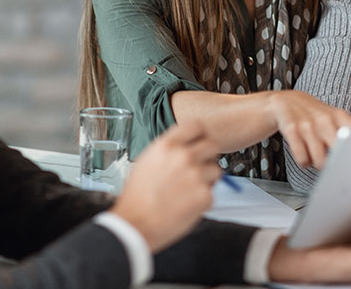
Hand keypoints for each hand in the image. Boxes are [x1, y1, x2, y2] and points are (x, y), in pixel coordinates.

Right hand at [110, 121, 221, 251]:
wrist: (135, 224)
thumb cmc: (137, 196)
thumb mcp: (146, 161)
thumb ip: (168, 151)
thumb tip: (185, 147)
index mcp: (167, 145)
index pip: (197, 126)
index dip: (200, 136)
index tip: (199, 144)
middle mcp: (183, 156)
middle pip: (212, 145)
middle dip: (208, 157)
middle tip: (199, 169)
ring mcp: (196, 176)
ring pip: (216, 170)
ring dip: (207, 180)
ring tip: (188, 192)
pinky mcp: (204, 196)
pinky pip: (212, 194)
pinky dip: (203, 200)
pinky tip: (185, 205)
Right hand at [266, 90, 350, 168]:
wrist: (281, 102)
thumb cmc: (311, 115)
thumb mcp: (331, 118)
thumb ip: (347, 132)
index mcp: (338, 116)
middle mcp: (324, 118)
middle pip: (340, 151)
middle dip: (338, 163)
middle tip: (334, 163)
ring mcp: (307, 124)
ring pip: (321, 160)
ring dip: (318, 164)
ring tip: (315, 156)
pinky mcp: (291, 130)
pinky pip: (303, 159)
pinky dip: (304, 162)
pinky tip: (304, 155)